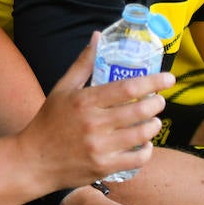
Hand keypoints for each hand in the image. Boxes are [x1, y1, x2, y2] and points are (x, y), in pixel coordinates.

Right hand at [23, 32, 172, 187]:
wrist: (34, 161)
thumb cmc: (48, 121)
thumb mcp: (61, 89)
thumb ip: (83, 64)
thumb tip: (98, 37)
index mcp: (84, 101)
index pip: (127, 87)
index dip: (153, 82)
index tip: (169, 78)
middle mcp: (93, 124)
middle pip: (140, 110)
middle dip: (156, 103)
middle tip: (158, 101)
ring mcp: (100, 148)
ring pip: (142, 134)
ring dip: (154, 125)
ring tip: (153, 121)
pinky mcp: (103, 167)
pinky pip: (137, 158)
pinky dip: (147, 150)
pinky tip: (144, 143)